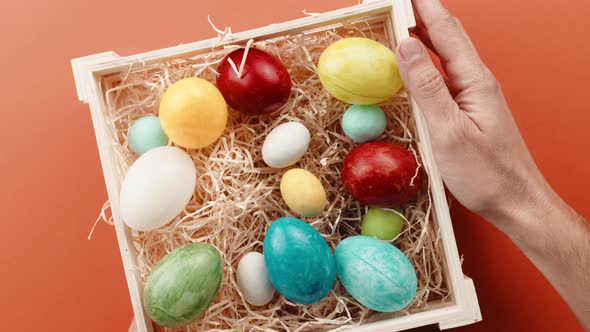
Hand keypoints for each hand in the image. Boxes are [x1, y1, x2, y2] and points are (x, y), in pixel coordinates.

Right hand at [396, 0, 546, 226]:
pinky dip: (429, 59)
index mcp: (474, 80)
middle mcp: (477, 81)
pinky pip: (447, 74)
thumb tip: (406, 45)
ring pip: (448, 53)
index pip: (446, 31)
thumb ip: (426, 87)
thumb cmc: (484, 173)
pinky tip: (419, 63)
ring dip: (426, 33)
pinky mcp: (471, 110)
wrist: (515, 201)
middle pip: (449, 36)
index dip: (423, 6)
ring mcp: (475, 95)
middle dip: (423, 13)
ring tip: (402, 20)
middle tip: (397, 3)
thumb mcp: (448, 131)